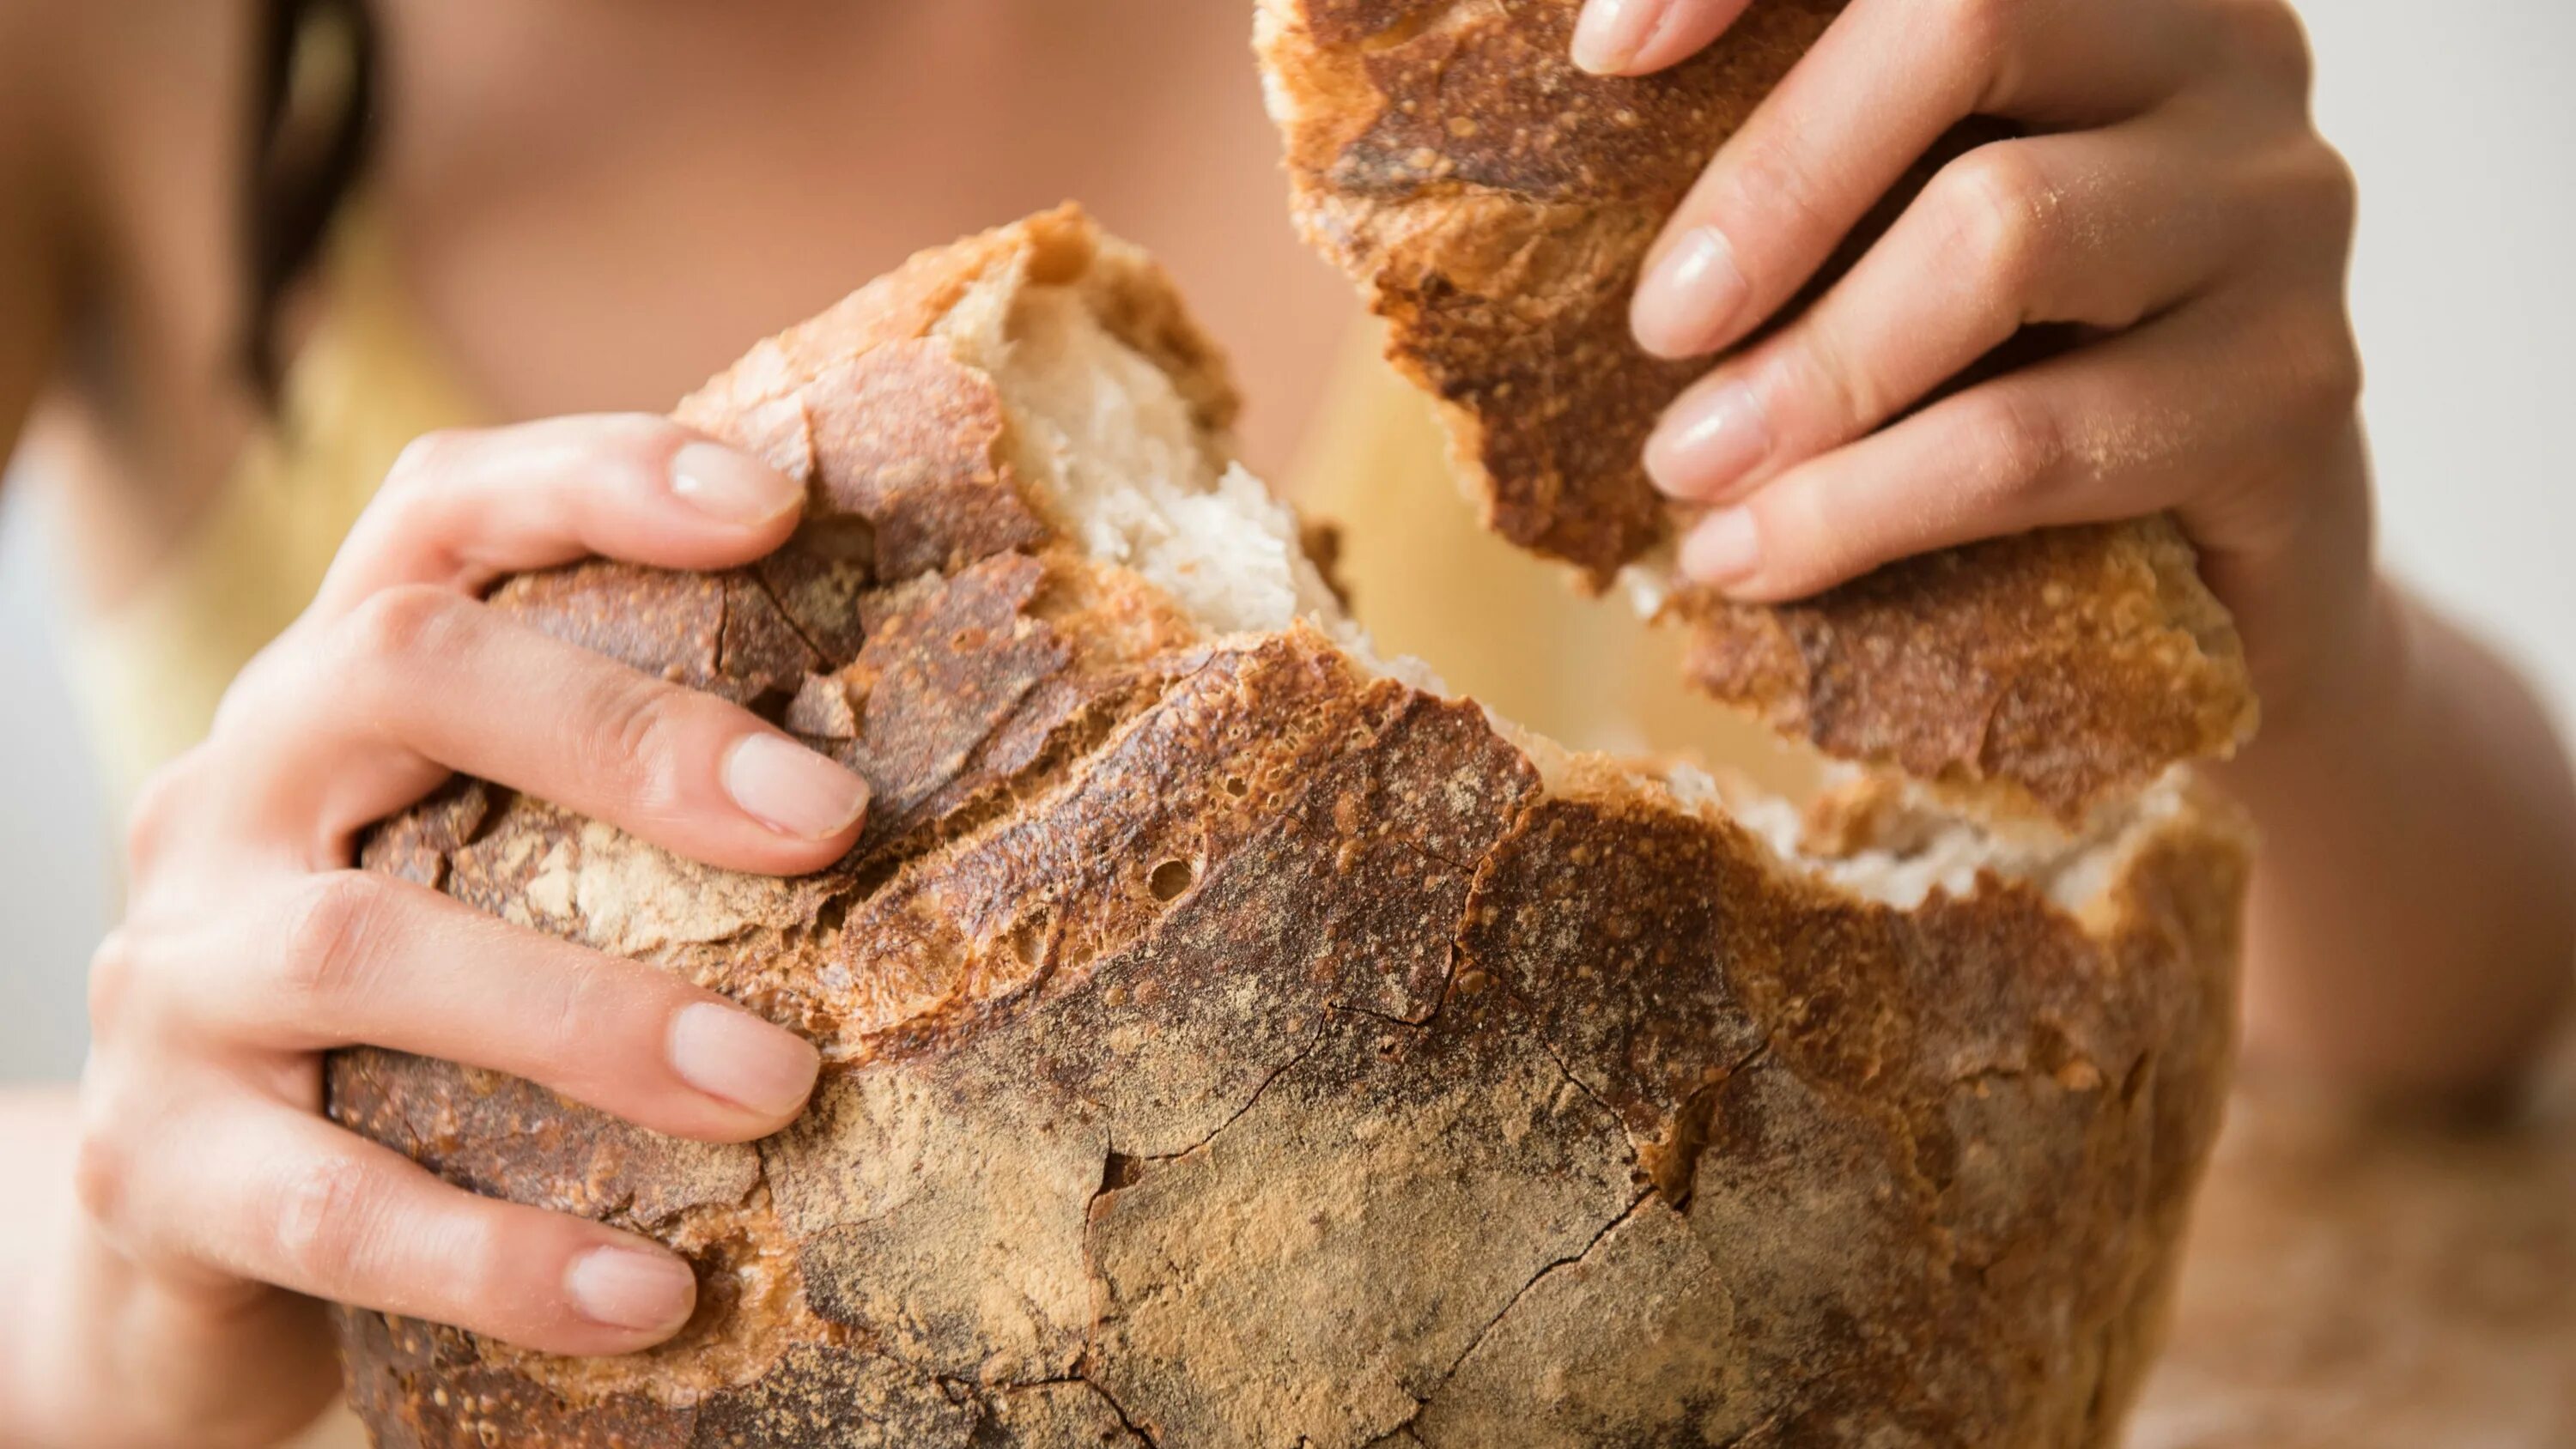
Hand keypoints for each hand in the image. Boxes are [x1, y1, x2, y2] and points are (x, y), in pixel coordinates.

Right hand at [55, 417, 867, 1446]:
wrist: (194, 1235)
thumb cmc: (415, 1021)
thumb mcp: (490, 874)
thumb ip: (622, 810)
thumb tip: (925, 782)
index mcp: (334, 700)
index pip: (437, 516)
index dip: (594, 479)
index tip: (774, 503)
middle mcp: (228, 796)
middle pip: (394, 673)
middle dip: (622, 731)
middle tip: (830, 816)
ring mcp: (172, 975)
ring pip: (355, 947)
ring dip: (589, 1016)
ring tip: (781, 1088)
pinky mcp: (157, 1166)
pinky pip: (329, 1210)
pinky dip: (500, 1255)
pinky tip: (652, 1295)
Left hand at [1582, 0, 2372, 719]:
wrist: (2200, 580)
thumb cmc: (1998, 368)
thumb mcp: (1891, 230)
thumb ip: (1800, 154)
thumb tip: (1591, 87)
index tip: (1601, 54)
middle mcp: (2225, 44)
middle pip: (1971, 16)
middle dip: (1776, 181)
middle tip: (1660, 328)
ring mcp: (2280, 208)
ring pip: (2003, 232)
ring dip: (1807, 374)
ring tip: (1686, 472)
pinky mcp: (2295, 391)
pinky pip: (2039, 438)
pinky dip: (1862, 507)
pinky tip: (1755, 555)